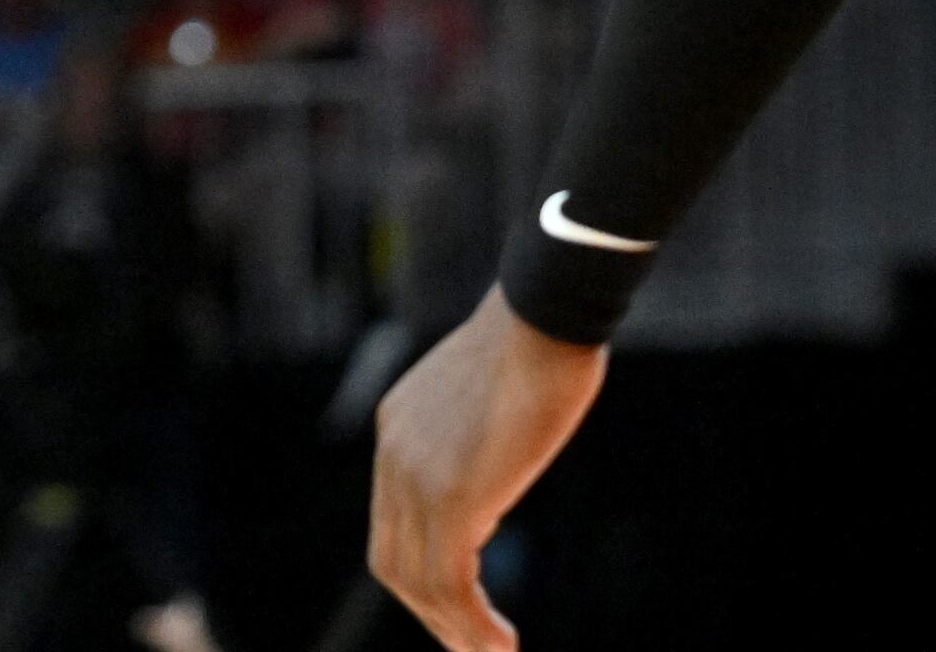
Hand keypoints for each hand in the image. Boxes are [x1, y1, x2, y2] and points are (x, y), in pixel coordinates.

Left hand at [367, 287, 606, 650]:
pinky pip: (449, 581)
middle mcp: (393, 453)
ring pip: (418, 581)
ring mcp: (415, 475)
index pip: (391, 523)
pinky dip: (472, 626)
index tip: (461, 606)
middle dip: (432, 614)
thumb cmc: (538, 345)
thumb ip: (471, 438)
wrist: (545, 316)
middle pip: (391, 560)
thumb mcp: (486, 397)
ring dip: (455, 631)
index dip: (422, 575)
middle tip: (474, 645)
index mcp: (397, 428)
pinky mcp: (451, 495)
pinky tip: (502, 646)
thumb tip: (488, 474)